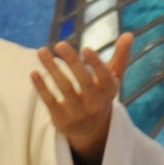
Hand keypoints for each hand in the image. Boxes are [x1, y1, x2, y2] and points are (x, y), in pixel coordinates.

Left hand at [29, 33, 139, 160]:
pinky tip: (34, 72)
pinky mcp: (62, 120)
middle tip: (59, 44)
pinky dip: (41, 87)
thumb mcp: (112, 79)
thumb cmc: (100, 95)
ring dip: (52, 68)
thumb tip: (129, 34)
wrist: (91, 130)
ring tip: (41, 51)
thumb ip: (120, 56)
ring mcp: (79, 113)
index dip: (96, 63)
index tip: (85, 48)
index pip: (105, 77)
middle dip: (71, 61)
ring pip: (65, 88)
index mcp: (109, 91)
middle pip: (83, 81)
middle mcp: (96, 104)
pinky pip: (50, 101)